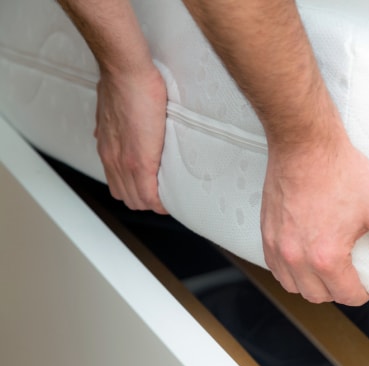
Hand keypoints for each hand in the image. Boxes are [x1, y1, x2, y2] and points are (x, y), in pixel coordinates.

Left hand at [94, 64, 167, 213]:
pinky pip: (150, 195)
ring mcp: (125, 162)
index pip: (119, 185)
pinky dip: (161, 202)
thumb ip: (112, 124)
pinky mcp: (142, 161)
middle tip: (166, 195)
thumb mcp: (110, 108)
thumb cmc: (123, 83)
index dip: (137, 193)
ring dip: (155, 203)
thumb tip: (114, 127)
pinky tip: (173, 199)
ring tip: (172, 195)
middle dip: (147, 201)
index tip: (154, 191)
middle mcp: (113, 160)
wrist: (125, 73)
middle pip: (128, 198)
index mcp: (108, 149)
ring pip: (138, 201)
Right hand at [261, 134, 368, 305]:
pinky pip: (275, 267)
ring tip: (326, 267)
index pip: (347, 295)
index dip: (362, 291)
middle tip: (349, 273)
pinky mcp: (266, 232)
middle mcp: (297, 257)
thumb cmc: (339, 171)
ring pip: (293, 285)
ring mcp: (278, 245)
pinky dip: (290, 270)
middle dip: (337, 290)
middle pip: (318, 295)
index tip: (366, 281)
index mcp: (326, 257)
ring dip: (311, 283)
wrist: (305, 144)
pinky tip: (303, 257)